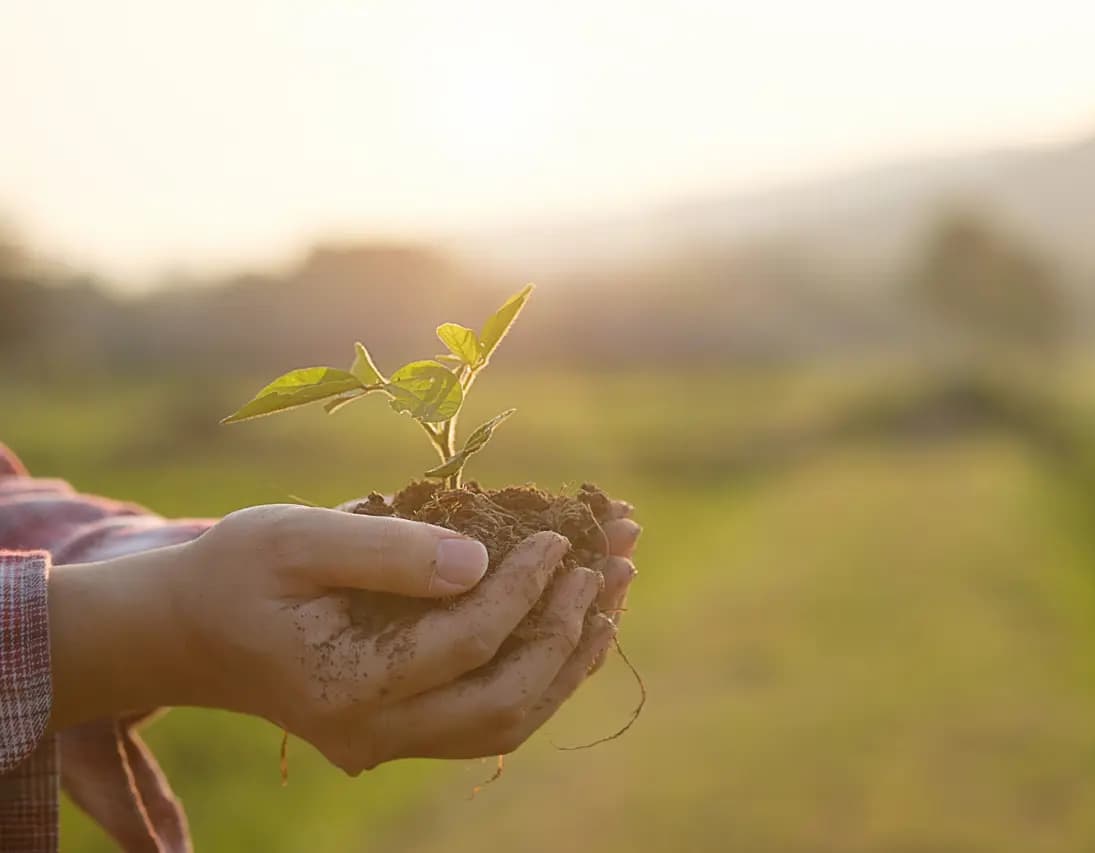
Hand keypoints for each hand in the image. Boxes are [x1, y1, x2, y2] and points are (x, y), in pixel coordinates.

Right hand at [48, 502, 633, 773]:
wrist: (192, 631)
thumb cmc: (238, 570)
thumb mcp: (293, 537)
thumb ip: (383, 549)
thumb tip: (480, 561)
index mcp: (343, 685)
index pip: (463, 644)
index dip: (523, 588)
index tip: (559, 535)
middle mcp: (372, 734)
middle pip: (502, 702)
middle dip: (567, 630)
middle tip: (611, 564)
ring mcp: (390, 744)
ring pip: (507, 721)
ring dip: (570, 657)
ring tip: (614, 590)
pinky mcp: (404, 733)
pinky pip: (490, 717)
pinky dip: (542, 671)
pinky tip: (575, 620)